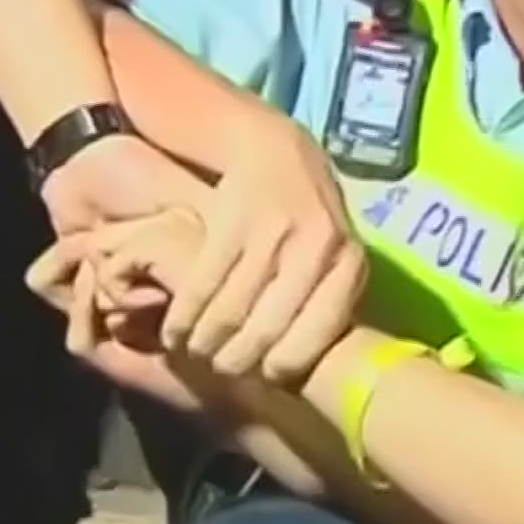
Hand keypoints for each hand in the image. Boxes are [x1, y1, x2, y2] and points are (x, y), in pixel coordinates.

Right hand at [39, 121, 366, 386]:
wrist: (270, 146)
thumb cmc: (304, 213)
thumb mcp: (333, 252)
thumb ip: (329, 299)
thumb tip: (326, 367)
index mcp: (348, 265)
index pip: (316, 339)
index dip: (283, 367)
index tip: (261, 377)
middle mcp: (318, 249)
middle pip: (268, 334)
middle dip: (236, 361)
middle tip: (218, 366)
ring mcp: (275, 234)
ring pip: (230, 315)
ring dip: (203, 343)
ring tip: (193, 350)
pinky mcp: (233, 222)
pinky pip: (203, 286)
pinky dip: (184, 315)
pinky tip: (175, 327)